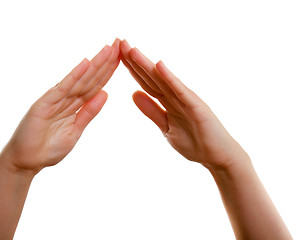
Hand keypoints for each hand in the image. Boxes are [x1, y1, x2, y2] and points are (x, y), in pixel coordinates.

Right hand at [0, 39, 119, 173]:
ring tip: (109, 48)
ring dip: (95, 64)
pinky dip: (74, 75)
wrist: (25, 162)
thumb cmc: (48, 148)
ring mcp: (55, 99)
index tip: (122, 57)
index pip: (95, 85)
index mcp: (75, 105)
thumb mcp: (76, 130)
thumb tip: (105, 94)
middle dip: (106, 61)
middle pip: (90, 78)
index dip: (109, 71)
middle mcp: (66, 98)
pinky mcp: (44, 104)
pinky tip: (86, 63)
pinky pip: (63, 88)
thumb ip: (89, 112)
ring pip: (80, 79)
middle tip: (120, 42)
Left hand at [120, 40, 248, 169]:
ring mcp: (186, 99)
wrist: (218, 157)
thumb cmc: (195, 143)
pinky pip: (180, 91)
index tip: (116, 55)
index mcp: (167, 101)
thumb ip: (151, 110)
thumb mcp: (166, 127)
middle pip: (151, 76)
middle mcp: (176, 96)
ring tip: (131, 50)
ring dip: (147, 64)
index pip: (146, 82)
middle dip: (134, 60)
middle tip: (119, 42)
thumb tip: (134, 94)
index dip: (131, 69)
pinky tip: (158, 65)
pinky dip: (169, 78)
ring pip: (162, 79)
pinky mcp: (196, 106)